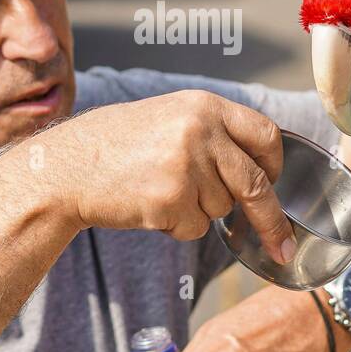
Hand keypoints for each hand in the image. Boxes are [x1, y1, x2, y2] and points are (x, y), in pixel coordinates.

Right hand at [45, 89, 295, 262]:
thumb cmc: (118, 144)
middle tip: (282, 245)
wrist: (68, 165)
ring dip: (198, 211)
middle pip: (255, 184)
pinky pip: (194, 228)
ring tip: (160, 189)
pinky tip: (148, 205)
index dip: (274, 164)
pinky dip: (177, 226)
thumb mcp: (171, 118)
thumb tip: (261, 170)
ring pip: (221, 209)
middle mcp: (201, 131)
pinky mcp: (170, 199)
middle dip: (271, 220)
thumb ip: (214, 134)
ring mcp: (186, 165)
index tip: (276, 183)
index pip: (265, 134)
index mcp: (205, 106)